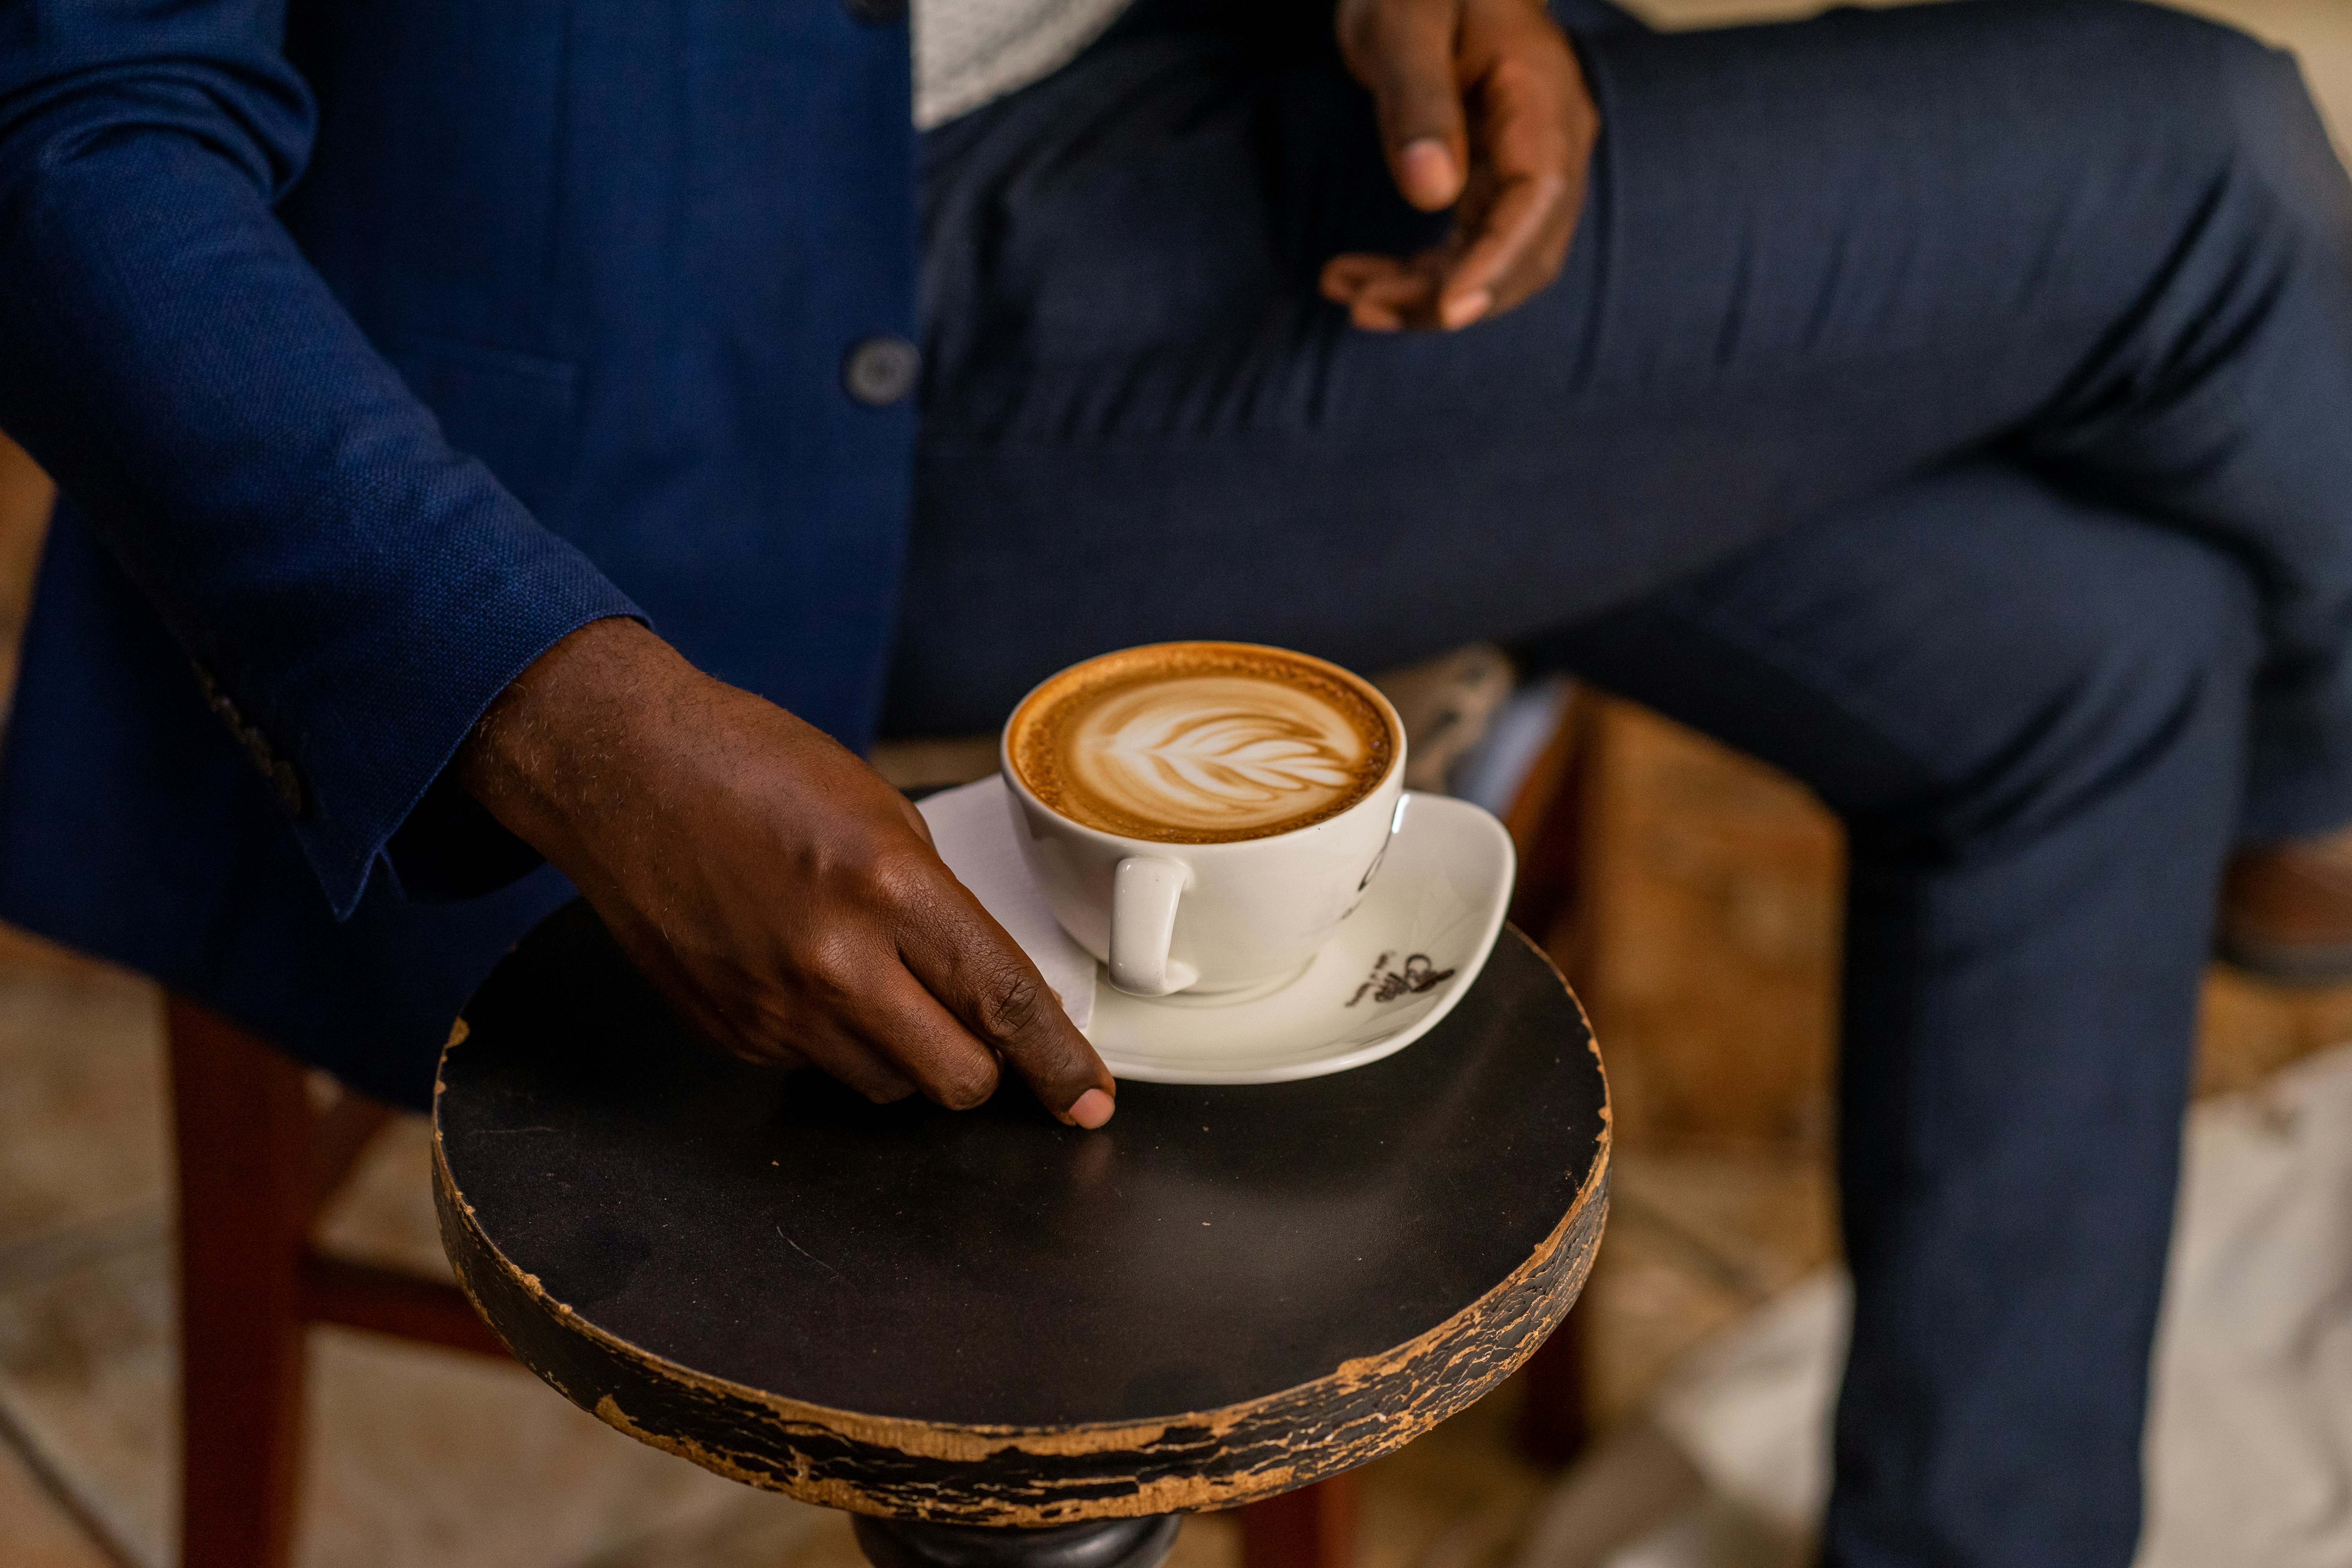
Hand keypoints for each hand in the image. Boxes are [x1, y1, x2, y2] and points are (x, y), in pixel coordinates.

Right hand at [456, 617, 1117, 1127]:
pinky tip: (806, 972)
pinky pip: (817, 1070)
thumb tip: (986, 990)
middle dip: (984, 1066)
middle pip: (955, 1078)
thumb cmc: (754, 767)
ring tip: (873, 976)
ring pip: (887, 1088)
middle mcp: (832, 962)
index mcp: (885, 887)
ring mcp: (774, 1009)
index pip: (1001, 1003)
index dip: (1059, 1063)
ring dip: (906, 1055)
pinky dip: (835, 1040)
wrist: (622, 771)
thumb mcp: (880, 811)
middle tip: (974, 1025)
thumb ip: (936, 909)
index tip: (1091, 1101)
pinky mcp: (729, 1034)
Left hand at [1321, 0, 1597, 330]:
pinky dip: (1419, 275)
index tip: (1447, 309)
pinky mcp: (1494, 183)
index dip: (1496, 263)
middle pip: (1523, 248)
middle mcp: (1551, 141)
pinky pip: (1469, 248)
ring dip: (1425, 293)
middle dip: (1449, 293)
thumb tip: (1430, 192)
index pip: (1537, 199)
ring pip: (1494, 261)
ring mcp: (1527, 167)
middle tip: (1363, 306)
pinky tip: (1358, 279)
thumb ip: (1417, 100)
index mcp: (1542, 99)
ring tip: (1348, 294)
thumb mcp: (1404, 23)